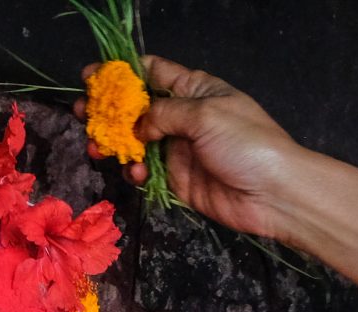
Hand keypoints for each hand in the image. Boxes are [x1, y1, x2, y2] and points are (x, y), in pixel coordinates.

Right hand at [78, 57, 306, 239]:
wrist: (274, 194)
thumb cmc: (247, 143)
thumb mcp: (204, 114)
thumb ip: (163, 113)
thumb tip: (138, 124)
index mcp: (194, 89)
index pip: (153, 71)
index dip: (121, 72)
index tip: (92, 76)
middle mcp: (184, 116)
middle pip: (136, 108)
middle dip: (108, 110)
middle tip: (83, 114)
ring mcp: (179, 149)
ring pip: (136, 141)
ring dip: (115, 143)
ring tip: (97, 148)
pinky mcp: (178, 180)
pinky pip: (146, 172)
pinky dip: (135, 171)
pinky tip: (135, 172)